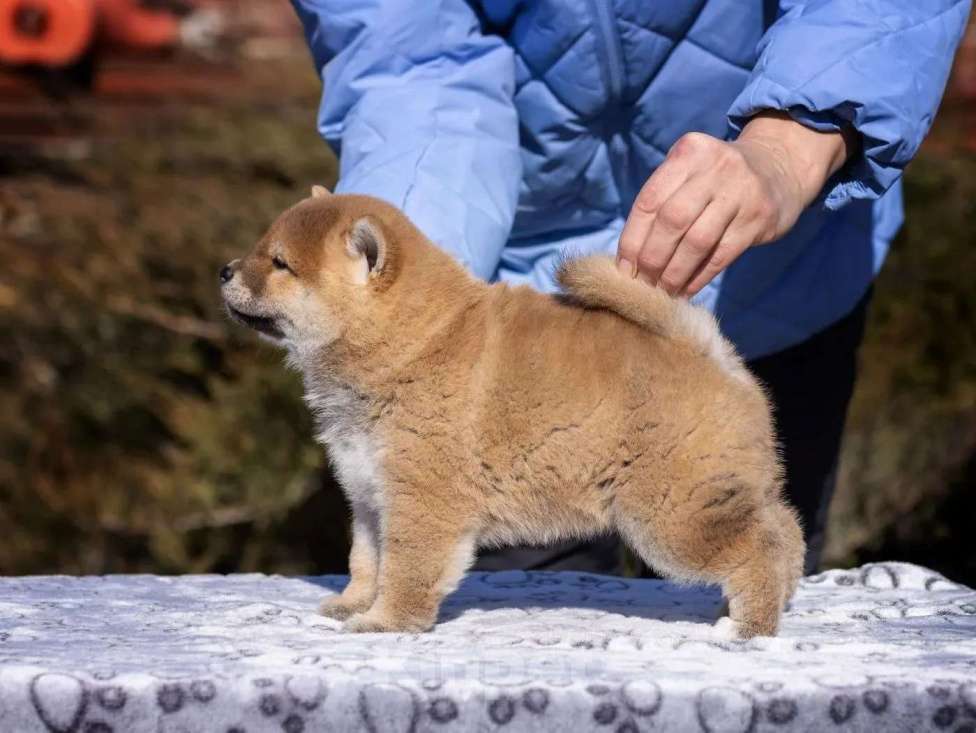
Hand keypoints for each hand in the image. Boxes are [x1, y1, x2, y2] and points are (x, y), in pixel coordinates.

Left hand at [617, 112, 855, 296]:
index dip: (633, 239)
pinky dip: (699, 277)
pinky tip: (685, 290)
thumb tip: (629, 258)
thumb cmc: (716, 179)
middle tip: (643, 283)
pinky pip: (721, 255)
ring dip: (674, 273)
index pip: (650, 201)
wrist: (779, 167)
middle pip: (672, 221)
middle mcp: (716, 167)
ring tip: (662, 291)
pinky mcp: (759, 218)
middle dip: (652, 259)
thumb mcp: (690, 172)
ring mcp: (741, 192)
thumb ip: (661, 202)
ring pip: (697, 242)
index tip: (624, 269)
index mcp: (689, 152)